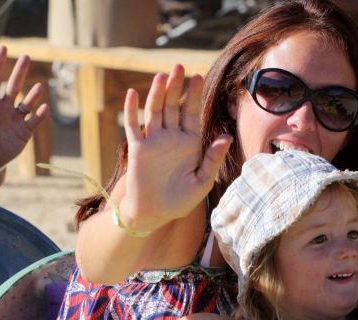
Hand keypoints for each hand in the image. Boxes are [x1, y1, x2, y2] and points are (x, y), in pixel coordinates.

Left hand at [0, 46, 48, 167]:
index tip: (3, 48)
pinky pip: (34, 121)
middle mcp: (4, 108)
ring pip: (27, 103)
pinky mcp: (24, 132)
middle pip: (14, 86)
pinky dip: (39, 115)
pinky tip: (44, 108)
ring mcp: (16, 119)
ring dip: (33, 95)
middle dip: (19, 72)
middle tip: (26, 56)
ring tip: (39, 86)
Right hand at [122, 64, 231, 230]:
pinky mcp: (137, 150)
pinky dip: (131, 110)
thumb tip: (226, 136)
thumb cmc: (179, 201)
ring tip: (162, 75)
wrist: (154, 215)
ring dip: (157, 93)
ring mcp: (153, 142)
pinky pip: (133, 127)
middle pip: (173, 106)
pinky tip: (133, 93)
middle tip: (180, 66)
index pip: (192, 114)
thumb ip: (213, 159)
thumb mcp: (202, 182)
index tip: (197, 77)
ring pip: (155, 112)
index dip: (193, 96)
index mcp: (189, 144)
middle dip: (176, 87)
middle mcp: (171, 138)